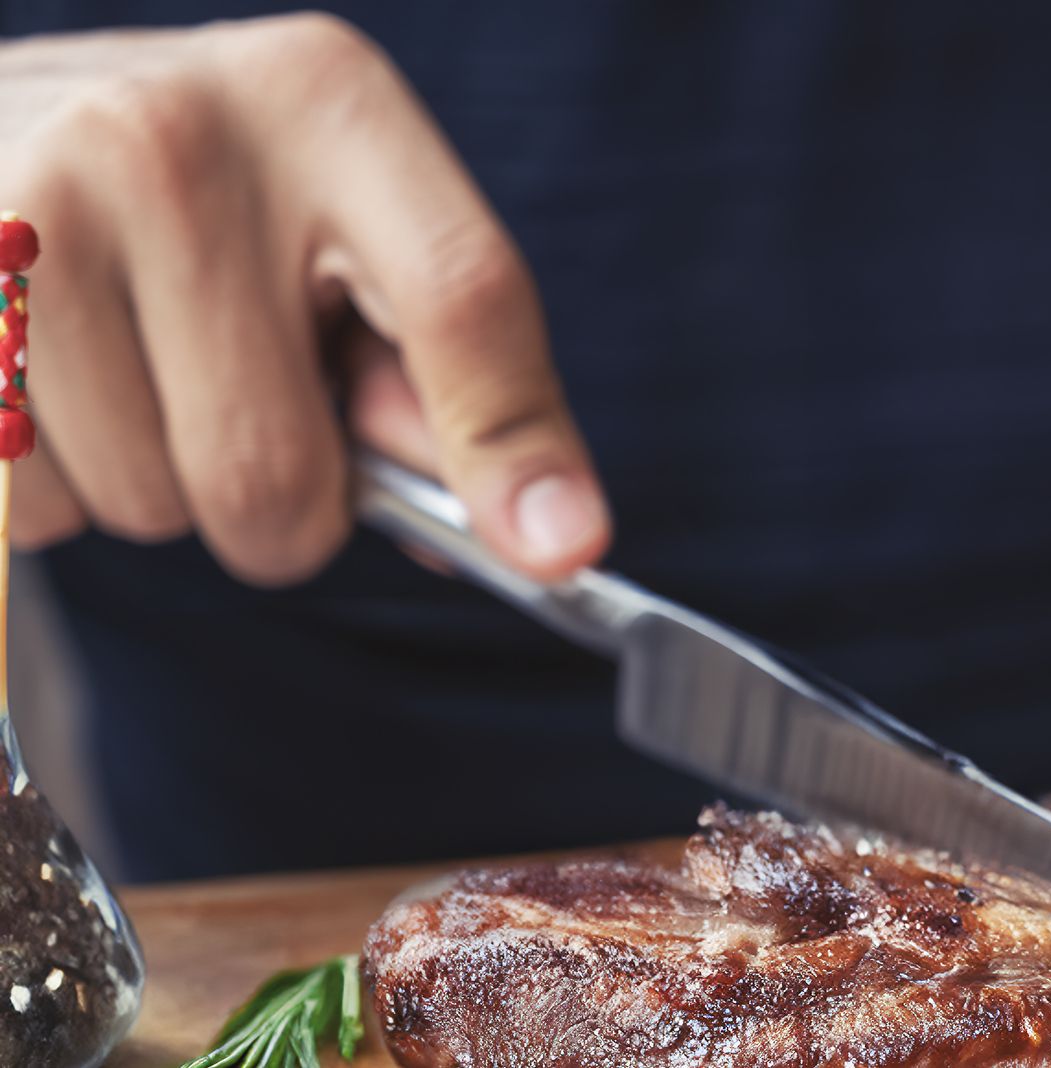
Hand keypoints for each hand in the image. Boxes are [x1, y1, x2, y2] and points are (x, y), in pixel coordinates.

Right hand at [0, 14, 607, 583]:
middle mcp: (181, 133)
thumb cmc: (200, 200)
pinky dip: (53, 488)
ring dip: (153, 492)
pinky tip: (50, 380)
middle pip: (275, 468)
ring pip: (147, 504)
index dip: (512, 444)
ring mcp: (37, 197)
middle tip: (246, 423)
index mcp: (328, 102)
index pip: (459, 298)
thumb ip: (436, 372)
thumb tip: (536, 533)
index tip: (558, 554)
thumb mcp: (341, 231)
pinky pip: (32, 504)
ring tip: (130, 372)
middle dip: (279, 511)